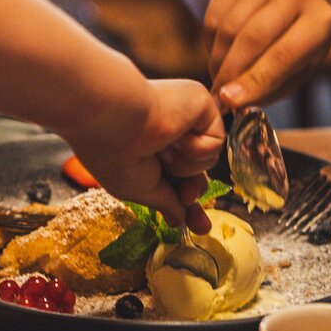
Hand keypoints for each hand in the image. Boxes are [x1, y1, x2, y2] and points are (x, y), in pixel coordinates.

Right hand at [67, 79, 223, 231]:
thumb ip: (165, 202)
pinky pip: (215, 143)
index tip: (197, 226)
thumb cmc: (115, 155)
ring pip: (206, 160)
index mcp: (146, 147)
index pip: (175, 178)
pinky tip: (174, 136)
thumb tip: (179, 220)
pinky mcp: (202, 104)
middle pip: (196, 170)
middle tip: (188, 199)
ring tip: (161, 150)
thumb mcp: (138, 190)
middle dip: (195, 192)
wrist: (116, 122)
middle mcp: (166, 130)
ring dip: (185, 165)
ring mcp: (184, 116)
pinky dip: (196, 149)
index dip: (185, 201)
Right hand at [203, 0, 330, 109]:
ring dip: (218, 61)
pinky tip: (219, 53)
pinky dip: (210, 44)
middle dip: (231, 73)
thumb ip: (270, 87)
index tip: (231, 102)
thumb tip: (235, 100)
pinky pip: (214, 18)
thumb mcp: (295, 69)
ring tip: (220, 77)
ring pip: (229, 29)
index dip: (254, 81)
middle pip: (253, 38)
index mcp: (322, 21)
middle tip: (219, 97)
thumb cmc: (289, 45)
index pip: (283, 55)